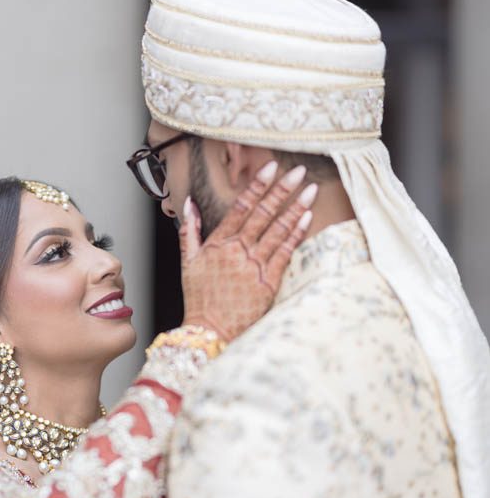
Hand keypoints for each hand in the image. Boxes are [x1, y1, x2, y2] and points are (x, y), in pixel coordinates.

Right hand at [180, 162, 314, 341]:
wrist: (208, 330)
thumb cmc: (199, 298)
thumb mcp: (187, 262)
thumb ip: (189, 231)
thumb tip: (190, 203)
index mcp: (218, 243)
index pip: (241, 206)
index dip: (258, 185)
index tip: (271, 167)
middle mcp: (237, 250)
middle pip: (264, 213)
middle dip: (282, 189)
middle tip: (299, 170)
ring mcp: (254, 265)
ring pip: (278, 230)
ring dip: (296, 208)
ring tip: (310, 190)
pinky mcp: (267, 282)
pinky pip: (285, 253)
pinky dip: (297, 234)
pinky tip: (308, 218)